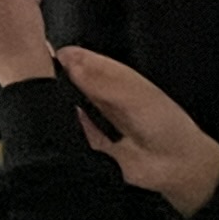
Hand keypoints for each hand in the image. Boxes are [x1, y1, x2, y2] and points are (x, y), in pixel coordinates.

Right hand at [53, 48, 218, 215]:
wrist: (179, 166)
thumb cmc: (167, 125)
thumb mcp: (134, 96)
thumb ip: (102, 83)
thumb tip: (70, 64)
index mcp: (120, 80)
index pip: (87, 61)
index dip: (68, 56)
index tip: (45, 53)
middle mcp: (109, 99)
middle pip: (76, 83)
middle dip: (59, 78)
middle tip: (38, 76)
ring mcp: (102, 123)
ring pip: (74, 108)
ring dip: (61, 104)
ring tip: (44, 98)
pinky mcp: (98, 148)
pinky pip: (78, 136)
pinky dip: (70, 130)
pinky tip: (60, 125)